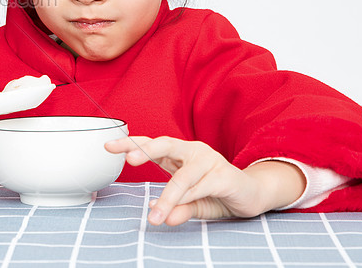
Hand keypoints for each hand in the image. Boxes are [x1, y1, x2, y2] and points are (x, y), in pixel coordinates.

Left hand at [105, 136, 305, 225]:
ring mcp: (209, 161)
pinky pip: (201, 187)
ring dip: (167, 198)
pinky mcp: (224, 175)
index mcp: (179, 154)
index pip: (151, 145)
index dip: (131, 144)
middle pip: (165, 144)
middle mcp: (193, 152)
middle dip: (146, 150)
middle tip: (130, 160)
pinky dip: (188, 200)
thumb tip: (161, 217)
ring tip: (154, 217)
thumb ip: (178, 207)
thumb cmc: (218, 194)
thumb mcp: (193, 203)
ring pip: (182, 177)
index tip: (108, 147)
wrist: (252, 195)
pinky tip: (177, 211)